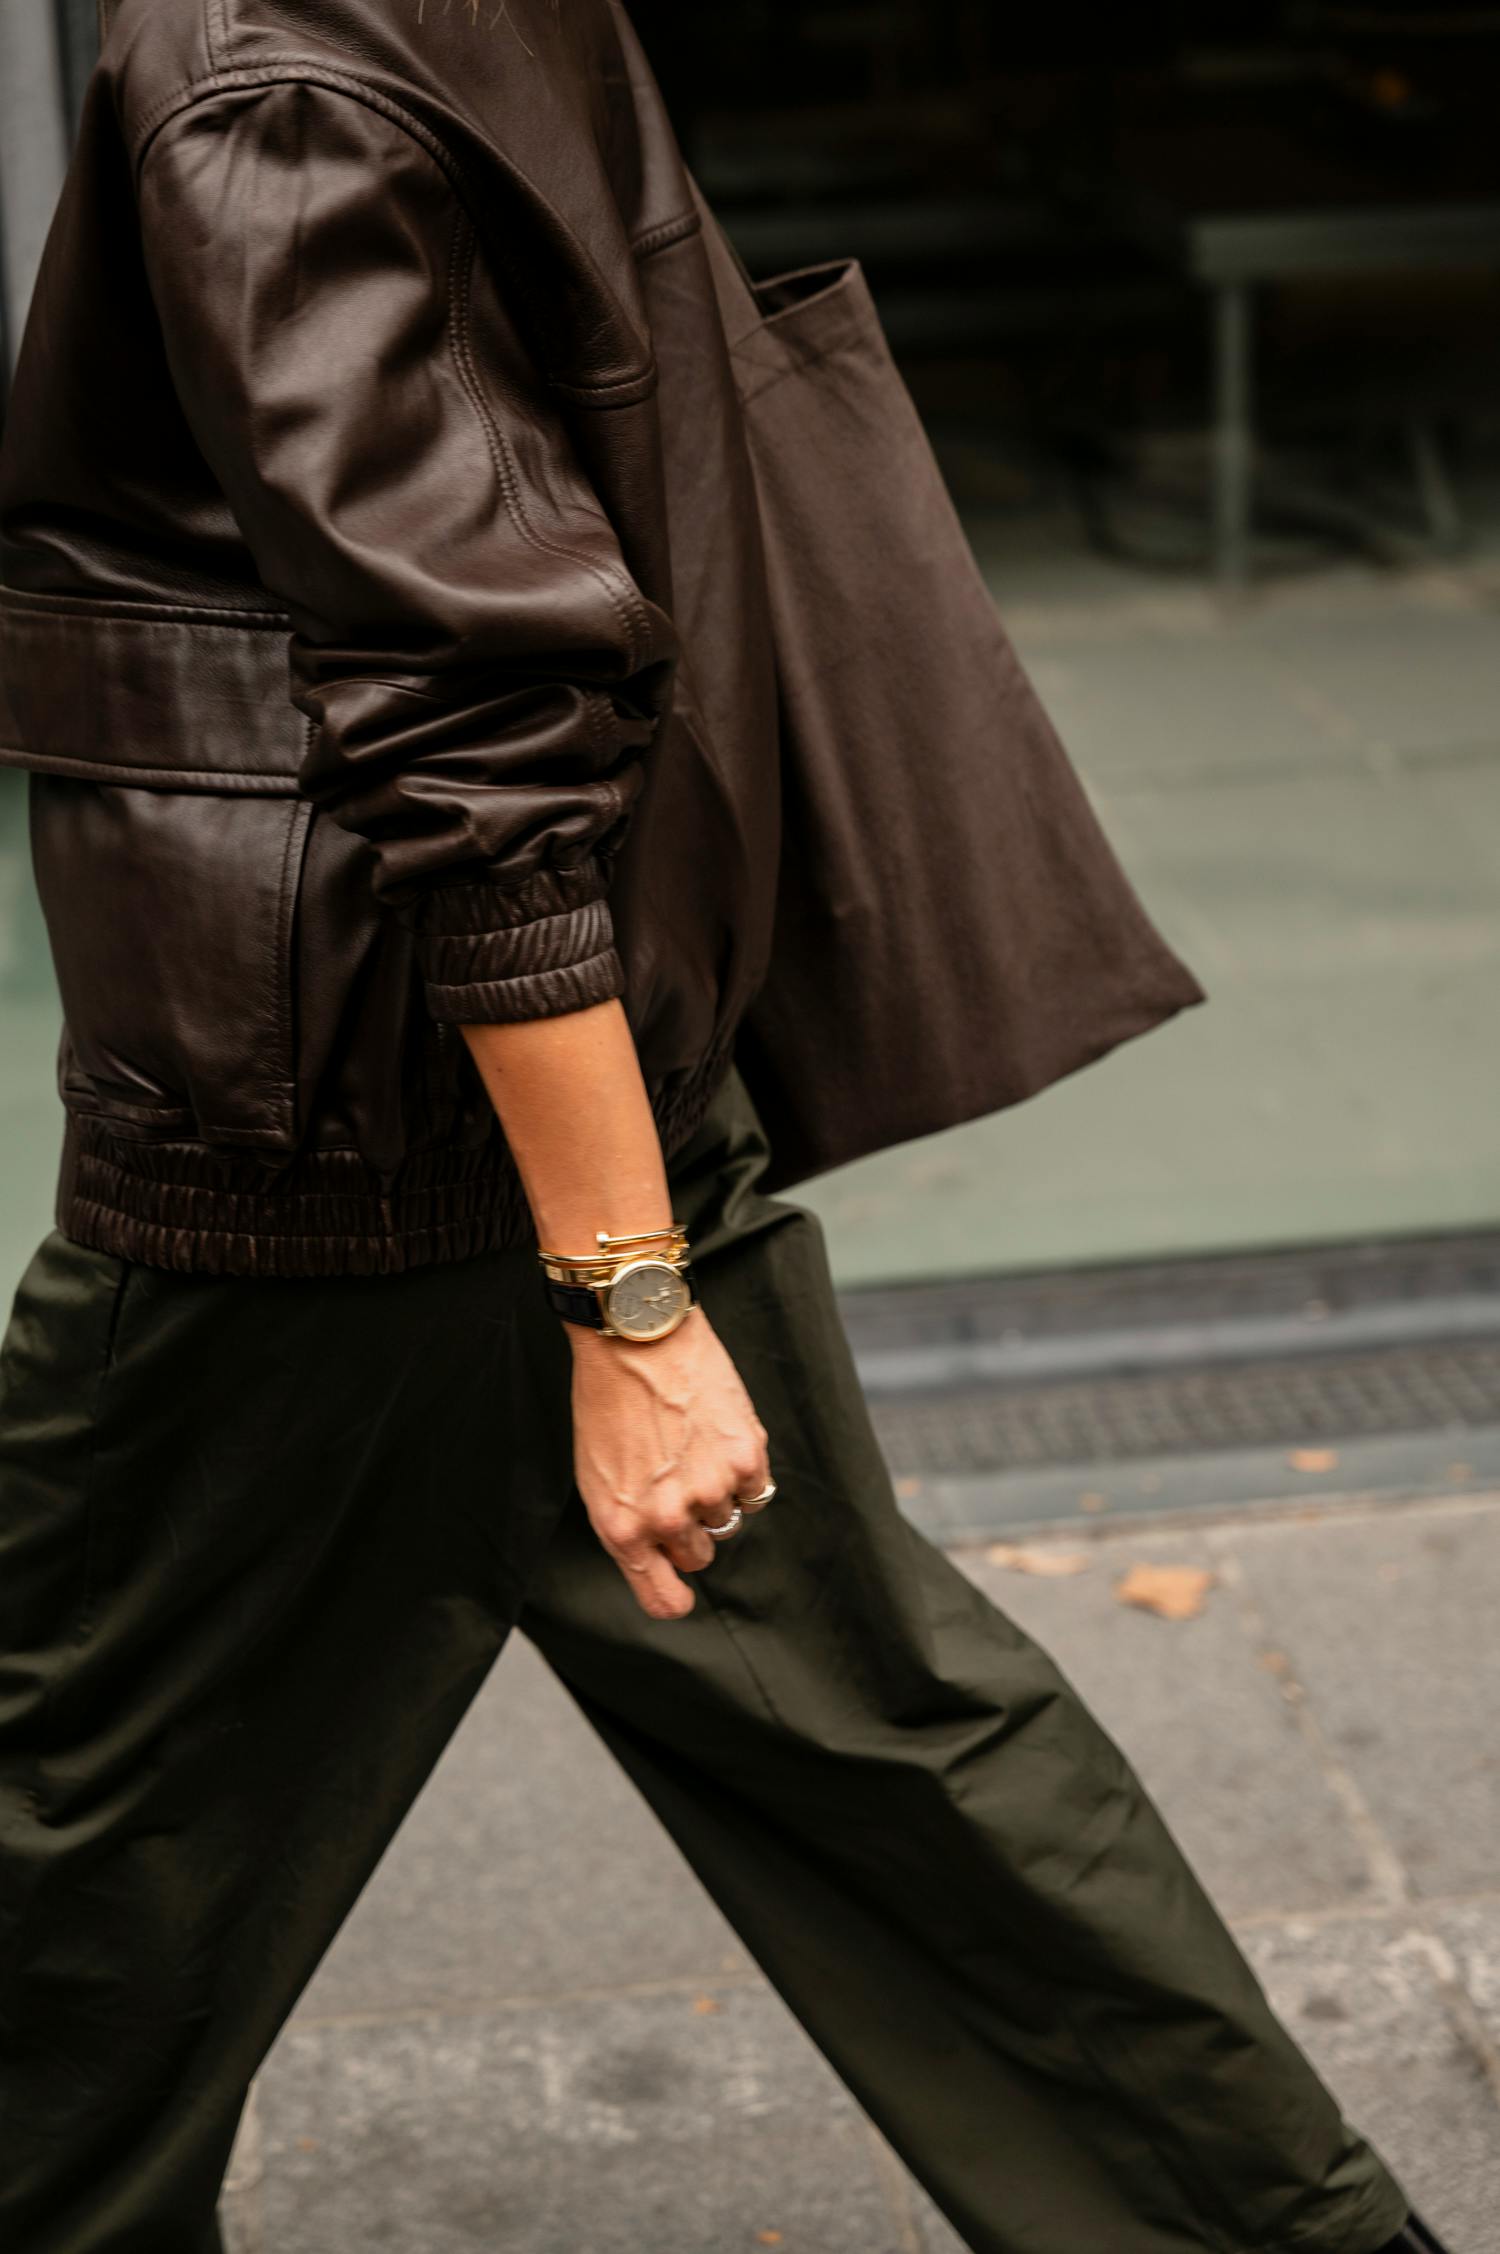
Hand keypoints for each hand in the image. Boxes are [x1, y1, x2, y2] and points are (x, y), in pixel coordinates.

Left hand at [570, 1307, 770, 1619]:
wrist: (635, 1336)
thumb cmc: (608, 1400)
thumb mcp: (597, 1474)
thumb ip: (629, 1524)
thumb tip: (659, 1558)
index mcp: (622, 1529)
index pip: (663, 1600)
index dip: (675, 1597)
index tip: (681, 1588)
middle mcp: (666, 1519)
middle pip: (699, 1556)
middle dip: (692, 1527)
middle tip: (676, 1479)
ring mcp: (709, 1490)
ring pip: (728, 1520)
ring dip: (717, 1492)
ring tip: (691, 1445)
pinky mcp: (745, 1459)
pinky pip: (755, 1489)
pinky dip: (743, 1468)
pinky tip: (716, 1433)